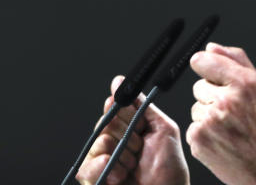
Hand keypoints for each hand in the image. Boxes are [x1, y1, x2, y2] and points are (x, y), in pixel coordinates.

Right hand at [76, 76, 190, 184]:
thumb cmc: (169, 168)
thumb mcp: (162, 129)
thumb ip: (143, 106)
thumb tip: (119, 81)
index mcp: (130, 128)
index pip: (116, 108)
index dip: (120, 106)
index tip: (121, 105)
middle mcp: (114, 142)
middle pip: (106, 122)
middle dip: (127, 134)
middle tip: (139, 148)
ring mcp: (103, 161)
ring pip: (99, 142)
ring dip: (120, 154)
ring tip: (133, 165)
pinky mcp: (94, 180)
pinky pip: (87, 167)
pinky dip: (102, 167)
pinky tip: (119, 174)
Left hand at [187, 43, 255, 184]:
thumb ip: (237, 62)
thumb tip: (212, 48)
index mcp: (244, 83)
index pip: (205, 61)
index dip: (204, 64)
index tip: (205, 67)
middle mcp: (226, 100)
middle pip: (199, 86)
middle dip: (212, 95)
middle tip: (231, 109)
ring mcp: (210, 121)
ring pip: (196, 107)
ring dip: (208, 114)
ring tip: (229, 127)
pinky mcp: (199, 140)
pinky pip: (194, 126)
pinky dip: (204, 132)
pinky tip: (222, 139)